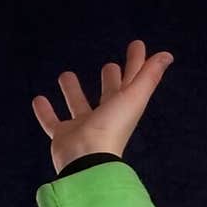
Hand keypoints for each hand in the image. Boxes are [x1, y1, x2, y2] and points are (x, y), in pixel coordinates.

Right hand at [31, 40, 173, 174]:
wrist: (87, 161)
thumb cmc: (110, 128)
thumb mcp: (133, 99)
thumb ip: (148, 77)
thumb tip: (168, 55)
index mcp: (123, 110)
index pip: (131, 81)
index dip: (136, 63)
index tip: (137, 45)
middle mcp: (105, 118)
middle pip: (109, 96)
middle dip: (110, 81)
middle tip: (109, 66)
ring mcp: (84, 129)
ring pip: (79, 107)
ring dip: (74, 92)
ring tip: (66, 75)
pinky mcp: (64, 137)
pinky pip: (53, 123)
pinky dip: (46, 112)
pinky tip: (38, 99)